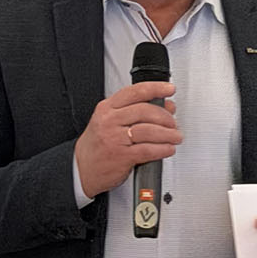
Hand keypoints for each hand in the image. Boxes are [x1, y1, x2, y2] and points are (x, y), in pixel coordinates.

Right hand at [75, 81, 180, 197]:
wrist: (81, 169)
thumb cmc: (97, 145)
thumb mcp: (110, 122)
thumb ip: (136, 112)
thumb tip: (166, 107)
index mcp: (107, 108)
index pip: (135, 92)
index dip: (156, 88)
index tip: (170, 89)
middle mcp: (110, 121)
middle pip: (145, 111)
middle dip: (165, 117)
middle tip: (173, 123)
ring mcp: (115, 138)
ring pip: (149, 130)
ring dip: (168, 134)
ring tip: (175, 137)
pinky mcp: (121, 156)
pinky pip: (147, 150)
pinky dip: (162, 149)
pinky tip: (168, 149)